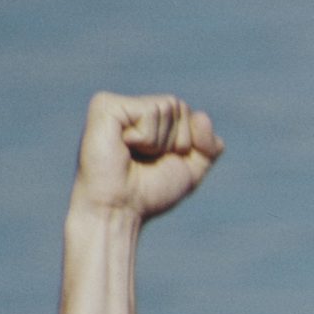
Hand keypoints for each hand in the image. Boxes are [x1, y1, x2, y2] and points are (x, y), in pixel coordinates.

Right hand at [70, 92, 221, 223]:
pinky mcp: (105, 105)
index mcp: (150, 121)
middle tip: (146, 159)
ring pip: (167, 107)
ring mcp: (117, 104)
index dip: (188, 144)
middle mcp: (132, 109)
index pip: (190, 115)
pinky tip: (124, 145)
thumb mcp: (191, 170)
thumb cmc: (149, 193)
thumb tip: (202, 115)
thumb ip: (208, 146)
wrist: (120, 208)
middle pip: (180, 107)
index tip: (163, 162)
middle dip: (176, 141)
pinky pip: (150, 111)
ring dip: (160, 142)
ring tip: (134, 154)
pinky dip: (147, 137)